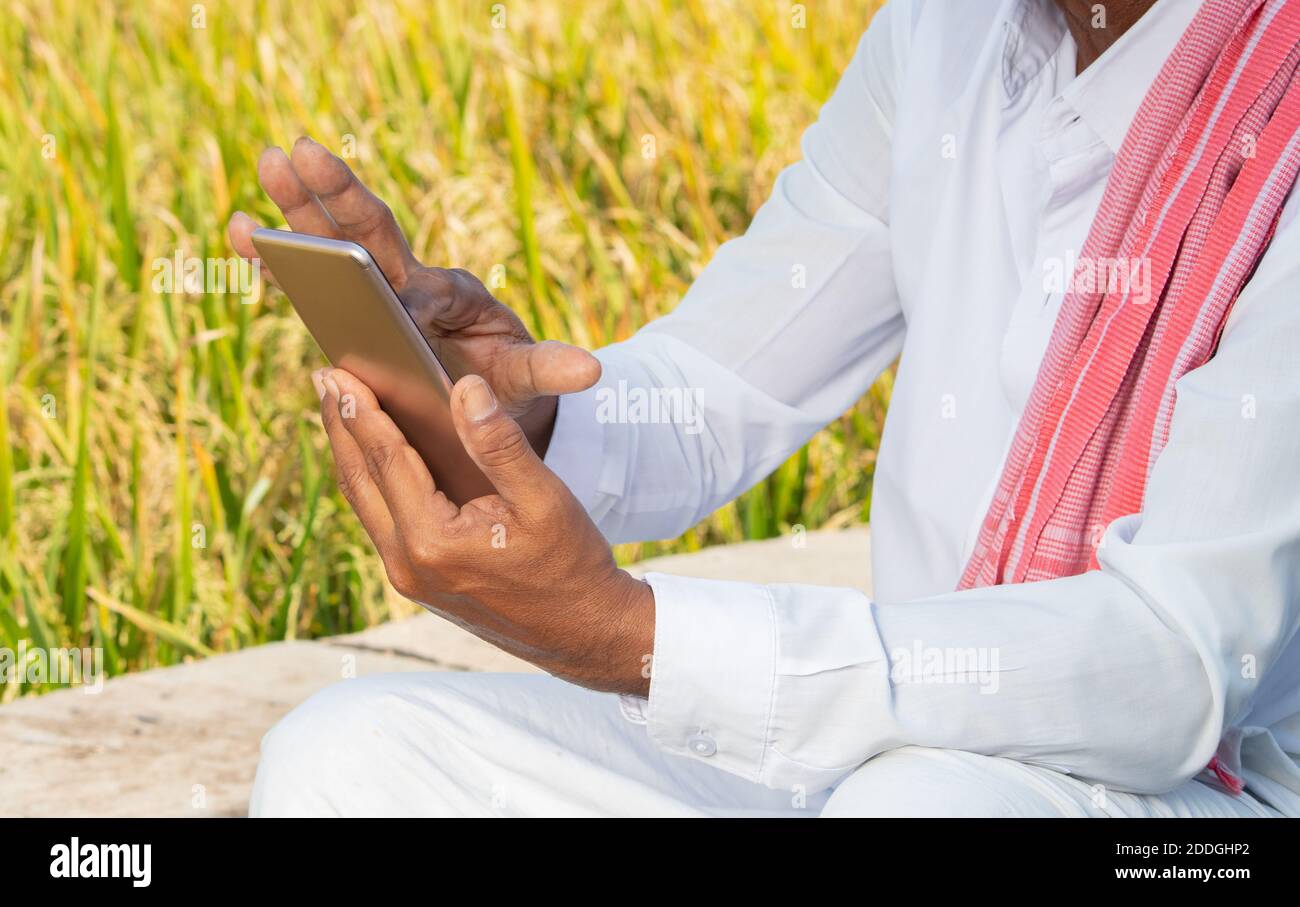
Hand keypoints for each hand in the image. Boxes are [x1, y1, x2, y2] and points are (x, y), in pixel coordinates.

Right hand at [230, 135, 599, 453]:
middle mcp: (412, 282)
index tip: (403, 314)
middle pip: (375, 233)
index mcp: (451, 299)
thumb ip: (547, 371)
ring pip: (336, 242)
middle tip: (301, 150)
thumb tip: (590, 372)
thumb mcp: (527, 379)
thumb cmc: (504, 383)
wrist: (487, 390)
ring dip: (299, 208)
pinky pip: (311, 278)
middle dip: (339, 196)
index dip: (411, 302)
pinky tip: (240, 230)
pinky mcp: (351, 306)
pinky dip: (277, 256)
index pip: (427, 291)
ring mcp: (378, 289)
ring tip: (265, 162)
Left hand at [314, 366, 653, 695]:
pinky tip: (374, 459)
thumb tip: (464, 388)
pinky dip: (371, 482)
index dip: (360, 411)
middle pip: (359, 481)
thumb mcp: (544, 498)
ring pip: (365, 504)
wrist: (583, 632)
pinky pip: (381, 523)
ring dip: (350, 453)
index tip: (336, 372)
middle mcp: (407, 565)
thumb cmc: (570, 565)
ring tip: (339, 410)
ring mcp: (408, 580)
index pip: (385, 459)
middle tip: (324, 377)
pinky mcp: (418, 584)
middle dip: (339, 426)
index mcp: (433, 541)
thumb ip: (499, 443)